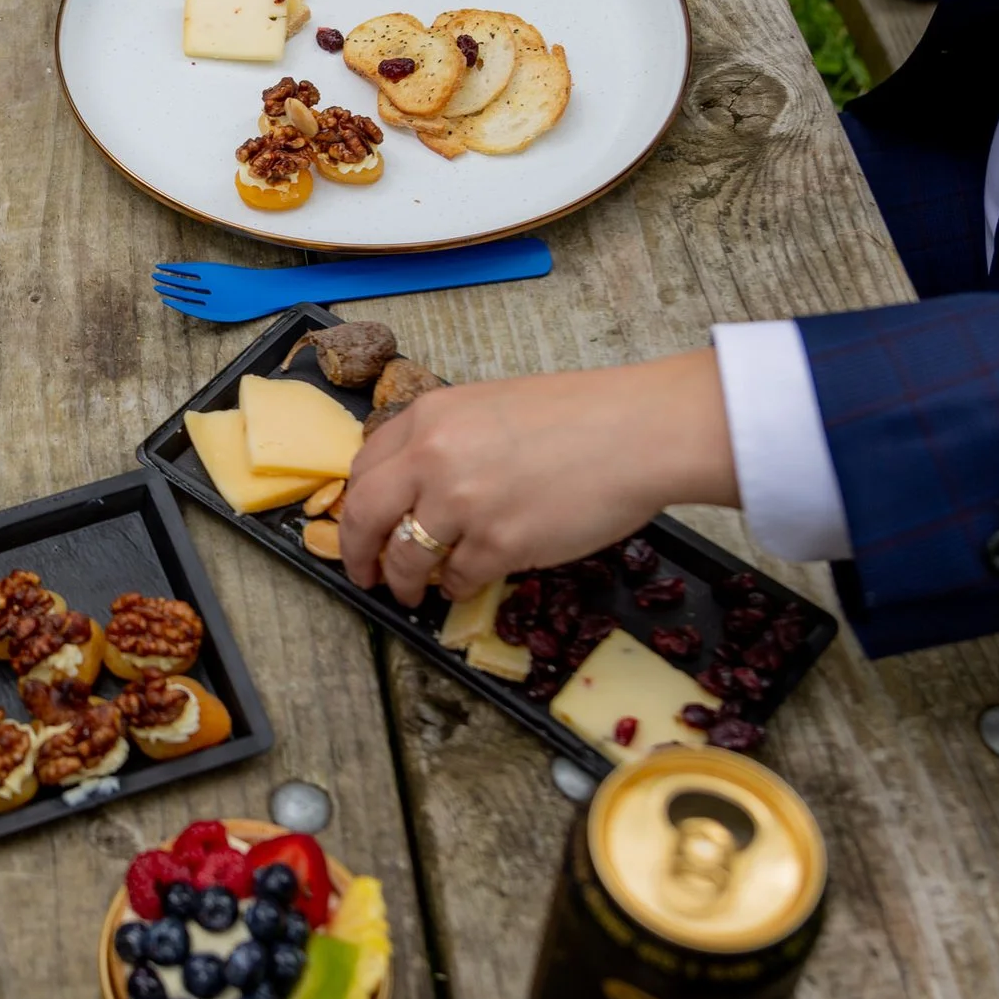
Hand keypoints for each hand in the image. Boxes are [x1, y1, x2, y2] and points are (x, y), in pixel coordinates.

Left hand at [340, 350, 737, 606]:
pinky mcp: (497, 546)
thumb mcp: (492, 406)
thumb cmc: (582, 416)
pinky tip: (466, 584)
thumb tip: (416, 485)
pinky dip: (456, 587)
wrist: (641, 432)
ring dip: (404, 581)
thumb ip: (446, 440)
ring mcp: (462, 505)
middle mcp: (433, 458)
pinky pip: (457, 579)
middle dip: (356, 553)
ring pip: (406, 558)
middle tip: (363, 573)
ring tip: (412, 591)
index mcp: (430, 417)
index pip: (365, 467)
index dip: (358, 504)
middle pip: (365, 516)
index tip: (361, 524)